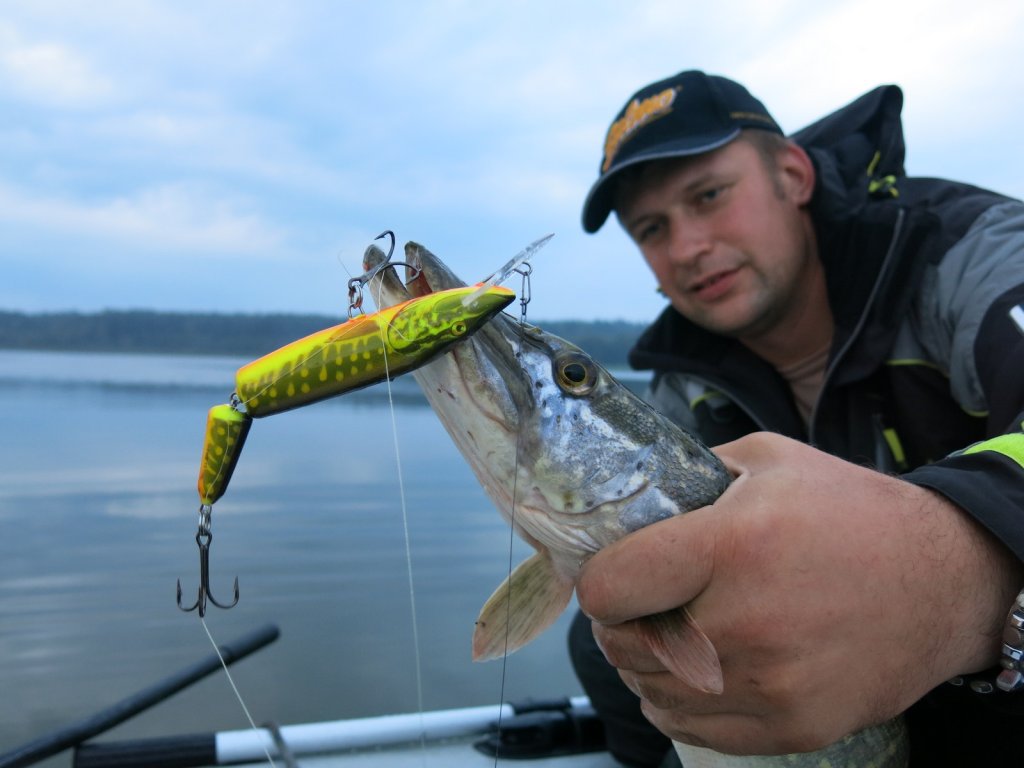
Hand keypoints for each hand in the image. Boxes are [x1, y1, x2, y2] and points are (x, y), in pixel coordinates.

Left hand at [575, 432, 1021, 754]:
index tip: (613, 572)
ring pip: (652, 692)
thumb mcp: (768, 459)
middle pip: (623, 646)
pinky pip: (692, 728)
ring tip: (669, 633)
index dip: (599, 578)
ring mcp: (771, 686)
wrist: (944, 581)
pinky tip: (698, 670)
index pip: (609, 587)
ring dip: (644, 665)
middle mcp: (748, 623)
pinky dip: (679, 701)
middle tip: (640, 603)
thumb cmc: (850, 511)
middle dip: (618, 622)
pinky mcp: (793, 726)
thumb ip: (690, 477)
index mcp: (733, 545)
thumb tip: (628, 497)